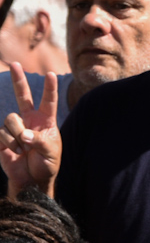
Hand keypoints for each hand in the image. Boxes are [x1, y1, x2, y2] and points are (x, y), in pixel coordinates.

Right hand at [1, 62, 60, 195]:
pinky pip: (2, 132)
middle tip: (14, 63)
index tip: (51, 75)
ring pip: (11, 119)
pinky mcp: (2, 135)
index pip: (49, 102)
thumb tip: (24, 134)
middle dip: (18, 80)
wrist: (31, 179)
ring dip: (18, 136)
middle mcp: (29, 120)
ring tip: (25, 149)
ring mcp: (14, 126)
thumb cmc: (46, 165)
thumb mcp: (50, 153)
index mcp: (45, 121)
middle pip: (22, 96)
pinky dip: (9, 143)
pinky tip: (15, 152)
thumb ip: (39, 141)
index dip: (49, 89)